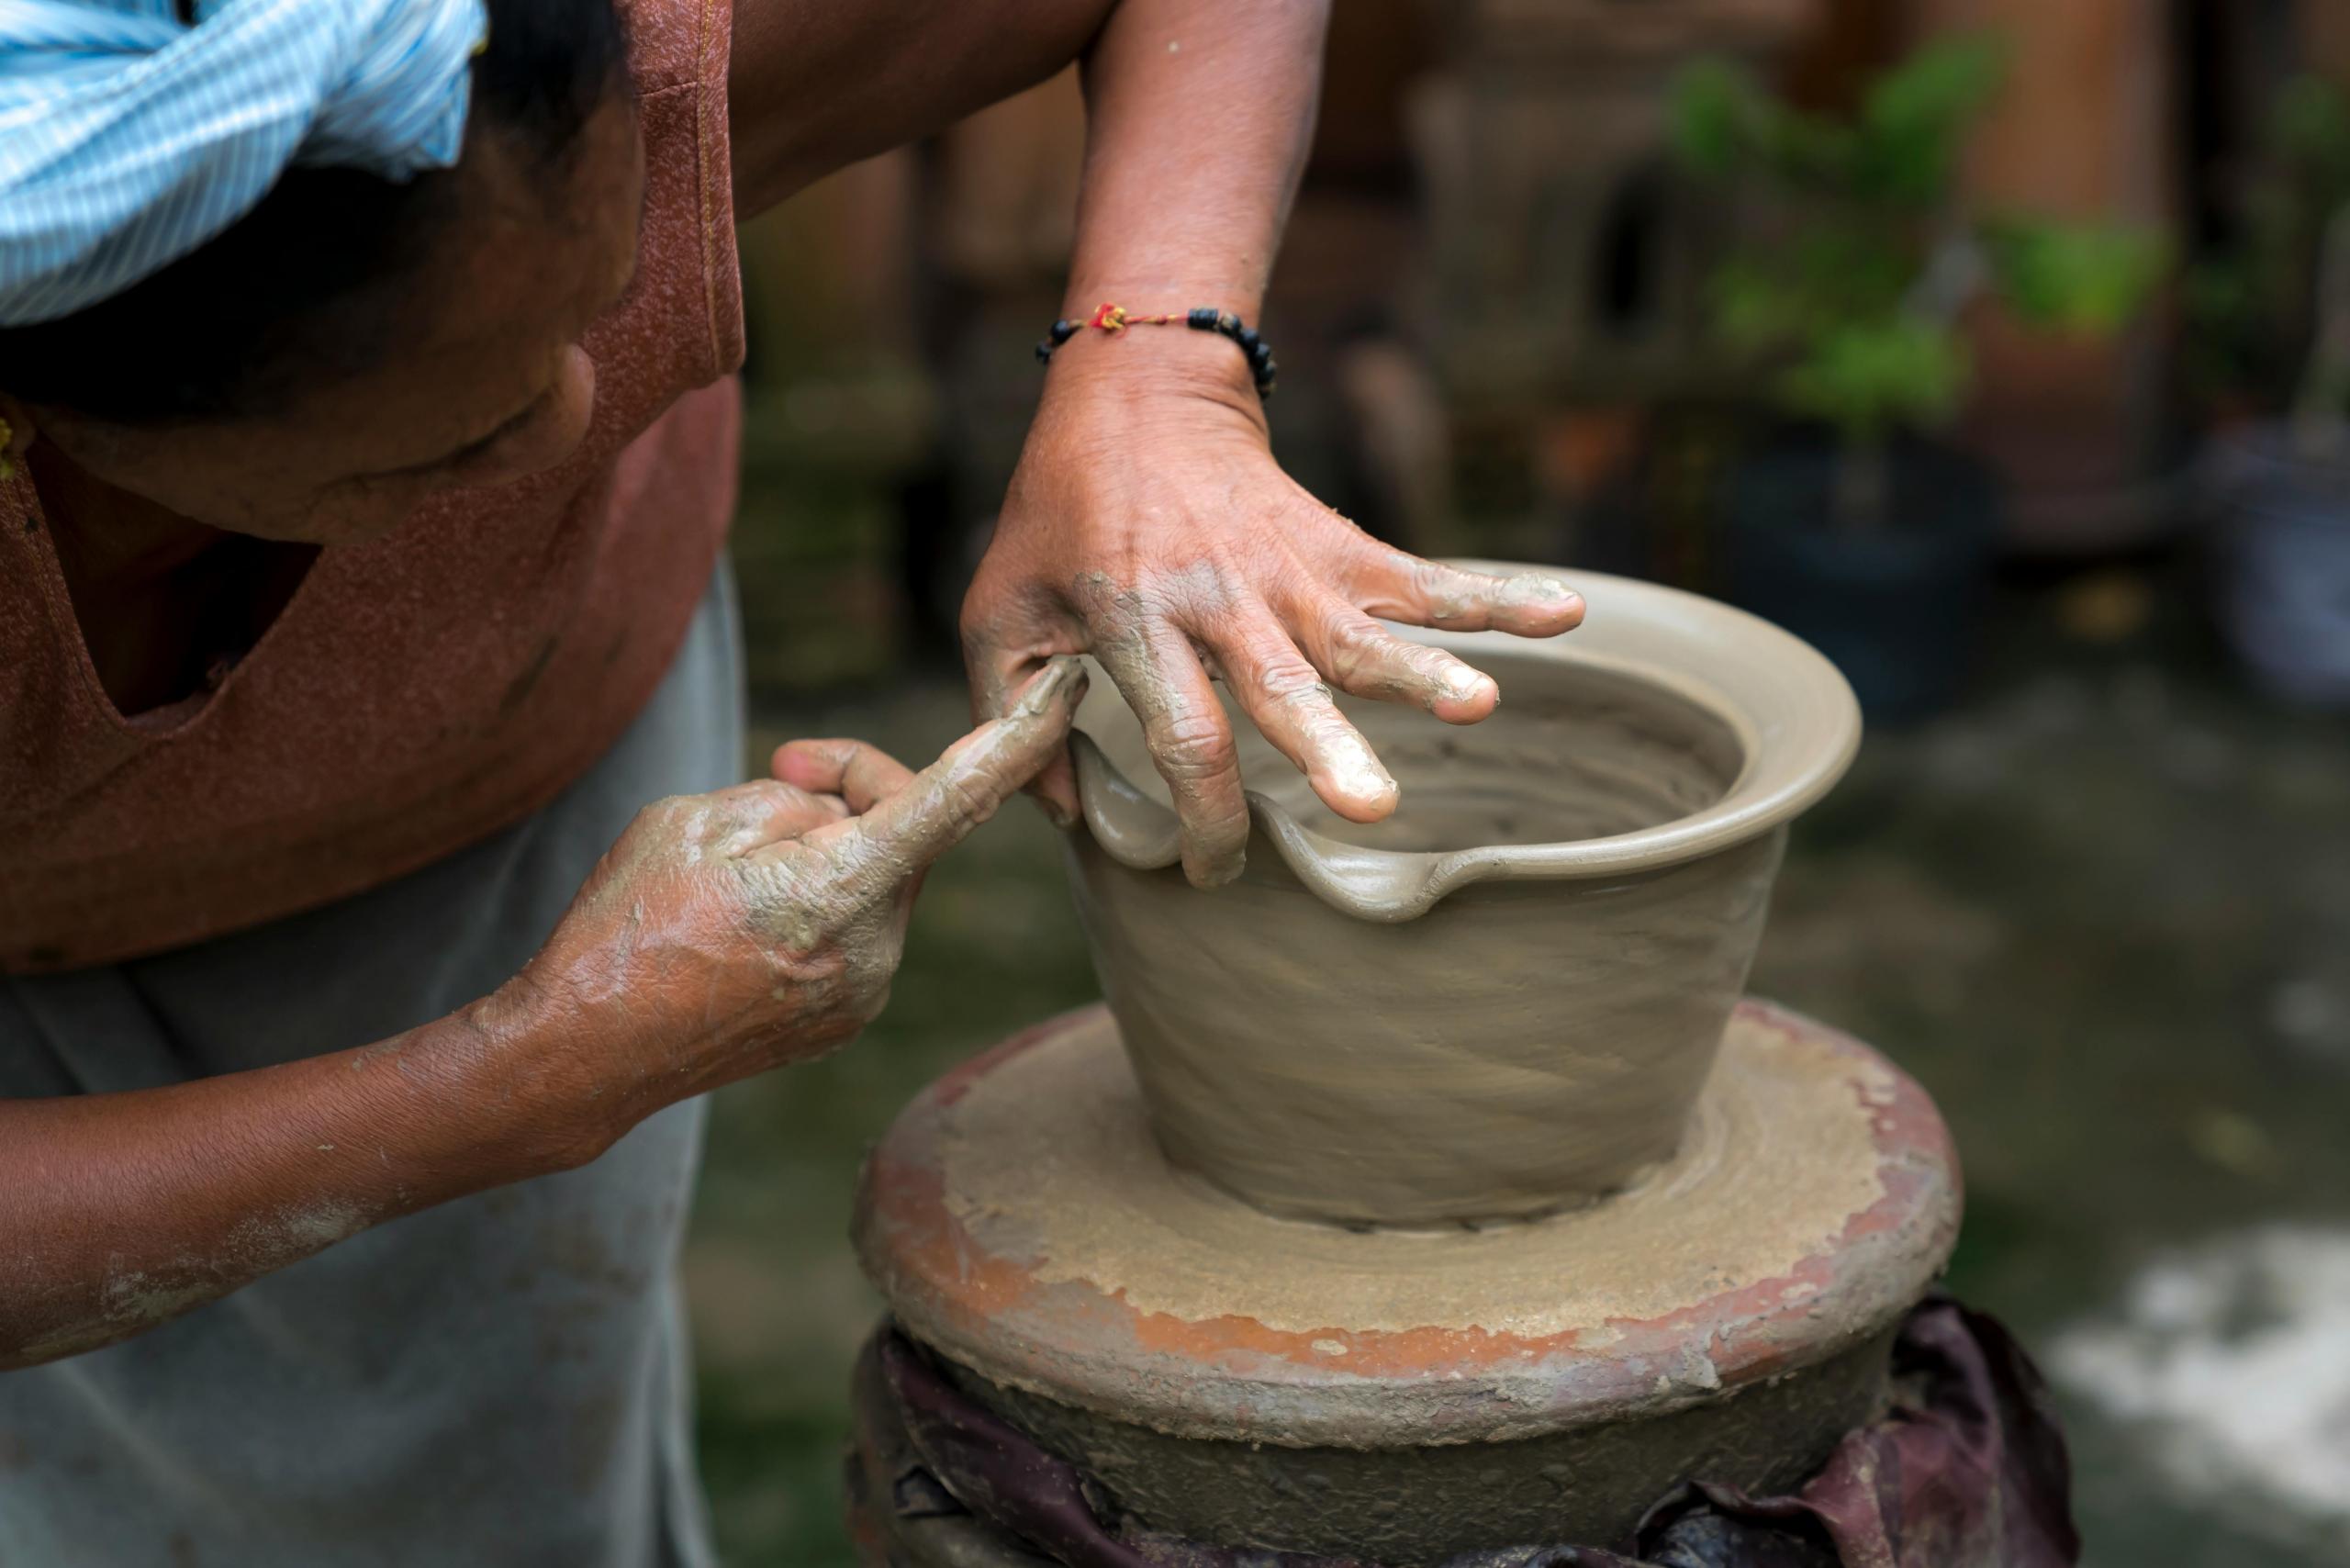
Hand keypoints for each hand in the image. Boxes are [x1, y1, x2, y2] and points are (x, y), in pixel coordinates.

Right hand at [514, 658, 1084, 1144]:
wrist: (583, 1057)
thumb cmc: (625, 925)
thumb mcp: (695, 819)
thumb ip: (795, 800)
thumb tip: (846, 812)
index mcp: (836, 891)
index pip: (956, 798)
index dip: (1020, 739)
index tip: (1074, 693)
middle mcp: (872, 950)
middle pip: (910, 829)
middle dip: (857, 789)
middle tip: (785, 769)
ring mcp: (866, 992)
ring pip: (885, 878)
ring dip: (837, 851)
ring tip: (743, 875)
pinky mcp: (850, 1018)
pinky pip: (865, 926)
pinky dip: (830, 901)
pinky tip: (755, 923)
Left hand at [962, 345, 1583, 887]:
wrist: (1136, 397)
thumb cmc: (1058, 521)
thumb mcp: (999, 613)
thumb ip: (1013, 716)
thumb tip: (1063, 817)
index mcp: (1132, 617)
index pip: (1182, 732)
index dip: (1204, 813)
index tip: (1218, 872)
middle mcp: (1220, 597)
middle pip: (1284, 683)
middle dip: (1330, 747)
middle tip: (1373, 810)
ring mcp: (1288, 568)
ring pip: (1366, 630)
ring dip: (1425, 669)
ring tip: (1482, 705)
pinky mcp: (1338, 544)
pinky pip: (1424, 576)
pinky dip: (1497, 595)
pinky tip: (1566, 616)